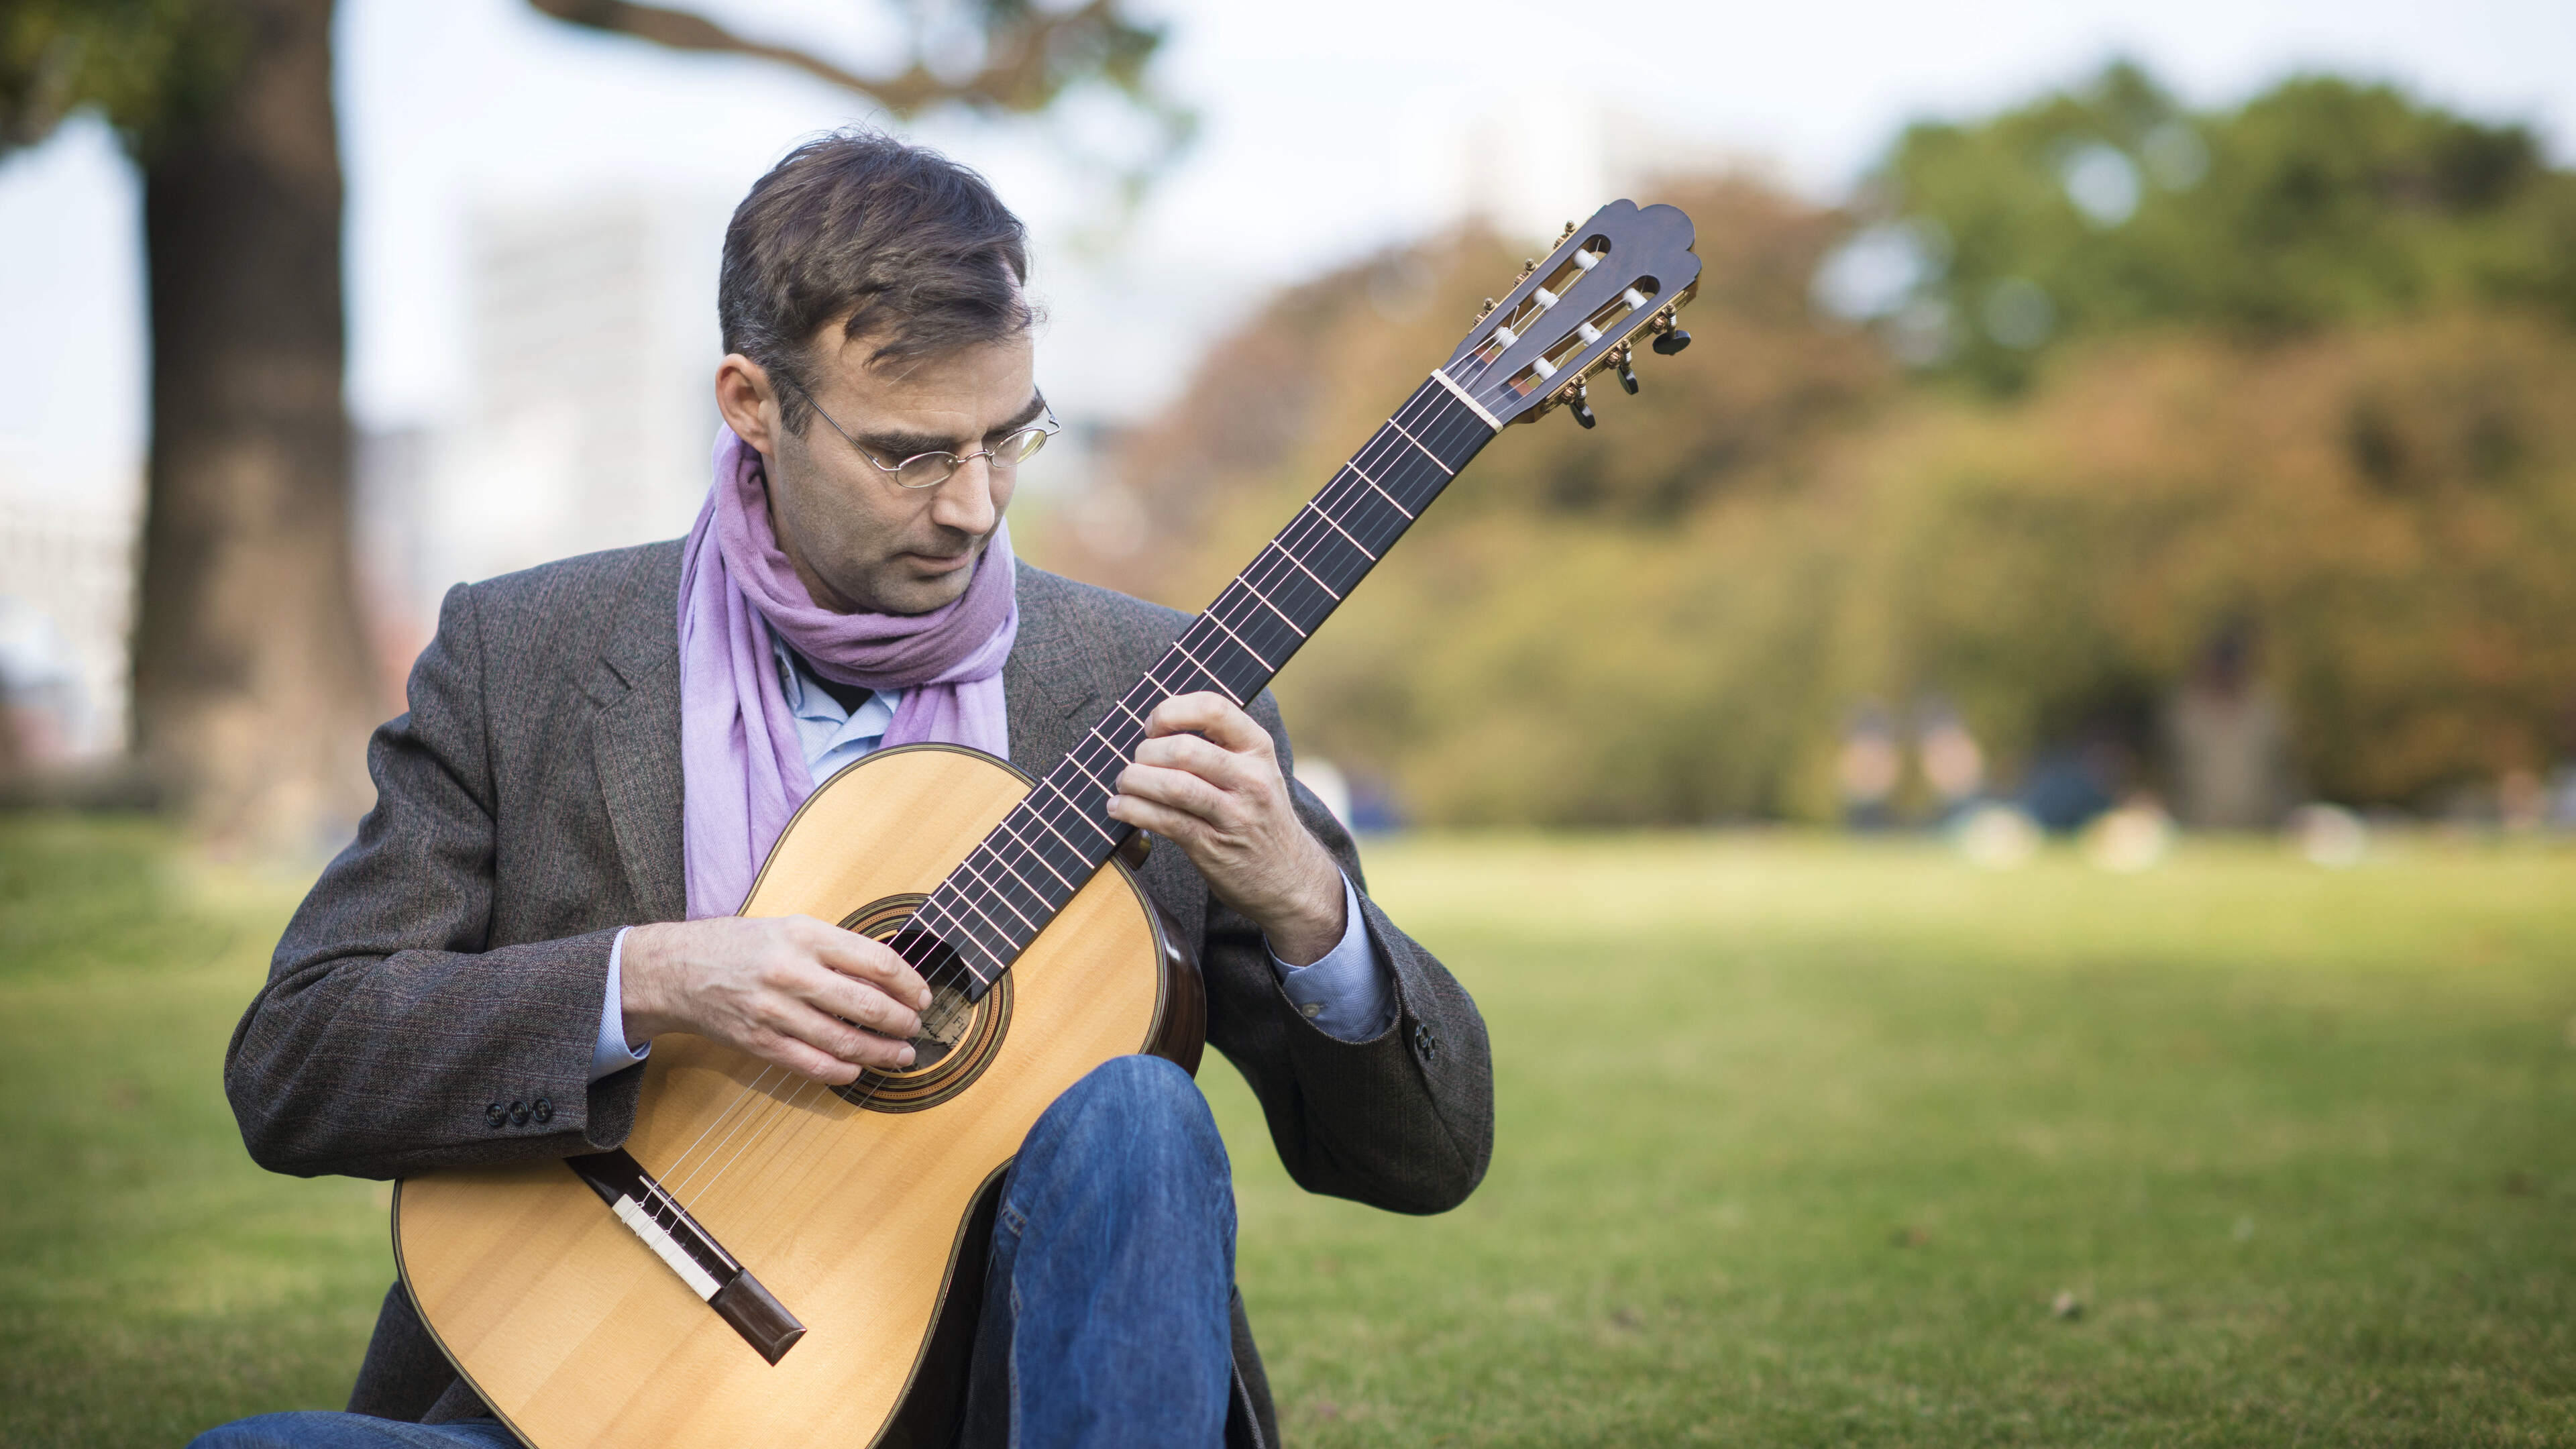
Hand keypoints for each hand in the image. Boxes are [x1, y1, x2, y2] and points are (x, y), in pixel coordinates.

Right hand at [619, 916, 934, 1084]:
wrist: (679, 970)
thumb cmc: (742, 946)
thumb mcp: (792, 928)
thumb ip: (838, 949)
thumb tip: (891, 977)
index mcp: (806, 935)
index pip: (877, 962)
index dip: (910, 984)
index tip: (922, 996)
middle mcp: (792, 972)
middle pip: (867, 1005)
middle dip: (902, 1022)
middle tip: (915, 1028)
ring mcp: (775, 1011)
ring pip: (844, 1041)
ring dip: (881, 1053)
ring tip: (900, 1055)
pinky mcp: (760, 1042)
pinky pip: (813, 1064)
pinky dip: (843, 1070)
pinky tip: (859, 1069)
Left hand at [1105, 691, 1345, 964]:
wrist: (1292, 878)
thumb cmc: (1261, 816)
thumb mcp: (1258, 771)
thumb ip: (1220, 747)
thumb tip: (1154, 730)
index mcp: (1259, 749)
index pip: (1213, 708)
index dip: (1172, 711)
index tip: (1154, 727)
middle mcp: (1251, 778)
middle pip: (1183, 748)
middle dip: (1145, 752)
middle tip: (1136, 763)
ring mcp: (1234, 814)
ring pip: (1172, 785)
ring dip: (1134, 781)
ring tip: (1124, 784)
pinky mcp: (1212, 846)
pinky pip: (1164, 821)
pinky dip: (1132, 810)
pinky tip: (1120, 807)